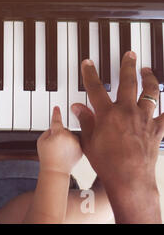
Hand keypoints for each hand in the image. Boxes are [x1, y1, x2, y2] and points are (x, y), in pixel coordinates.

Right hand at [37, 107, 81, 174]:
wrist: (56, 170)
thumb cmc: (47, 157)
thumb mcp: (41, 141)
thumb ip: (48, 131)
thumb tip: (55, 128)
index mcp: (59, 133)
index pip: (57, 119)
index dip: (56, 113)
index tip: (57, 108)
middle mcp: (70, 136)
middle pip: (64, 129)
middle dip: (59, 134)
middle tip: (53, 145)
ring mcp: (77, 143)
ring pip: (71, 136)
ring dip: (66, 140)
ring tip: (60, 150)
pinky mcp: (81, 149)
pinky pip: (76, 142)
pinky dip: (72, 145)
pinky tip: (66, 153)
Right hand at [71, 52, 162, 222]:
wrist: (129, 179)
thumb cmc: (107, 163)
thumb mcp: (89, 141)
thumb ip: (85, 121)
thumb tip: (78, 108)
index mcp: (107, 114)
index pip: (95, 88)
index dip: (90, 73)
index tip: (88, 63)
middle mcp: (127, 112)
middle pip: (128, 82)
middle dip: (128, 66)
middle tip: (129, 54)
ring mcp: (144, 120)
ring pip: (151, 93)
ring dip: (150, 79)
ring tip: (148, 70)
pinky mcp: (157, 131)